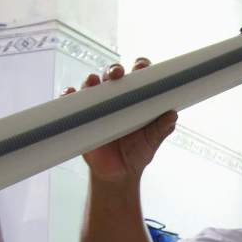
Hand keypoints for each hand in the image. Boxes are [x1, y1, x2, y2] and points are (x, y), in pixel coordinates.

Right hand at [67, 58, 176, 183]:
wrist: (118, 175)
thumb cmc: (137, 153)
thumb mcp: (151, 142)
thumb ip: (162, 129)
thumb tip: (172, 115)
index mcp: (136, 97)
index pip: (138, 75)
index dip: (140, 66)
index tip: (141, 67)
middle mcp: (115, 97)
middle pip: (112, 74)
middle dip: (114, 69)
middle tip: (118, 74)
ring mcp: (97, 105)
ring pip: (92, 84)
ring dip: (91, 79)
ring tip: (93, 82)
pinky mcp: (81, 117)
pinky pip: (72, 102)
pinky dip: (69, 95)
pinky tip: (70, 94)